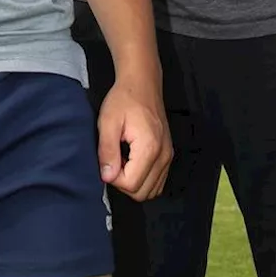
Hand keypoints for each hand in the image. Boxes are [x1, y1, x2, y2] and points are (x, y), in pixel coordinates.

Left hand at [97, 81, 171, 199]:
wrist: (142, 83)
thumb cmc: (125, 98)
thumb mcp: (108, 122)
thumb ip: (107, 151)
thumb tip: (106, 177)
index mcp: (149, 147)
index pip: (131, 184)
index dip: (113, 178)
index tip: (107, 160)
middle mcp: (164, 155)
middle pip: (142, 193)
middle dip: (123, 183)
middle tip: (113, 161)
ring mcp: (168, 156)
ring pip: (151, 190)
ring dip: (133, 183)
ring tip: (122, 161)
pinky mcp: (168, 155)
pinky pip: (157, 181)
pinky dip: (143, 179)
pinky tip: (131, 162)